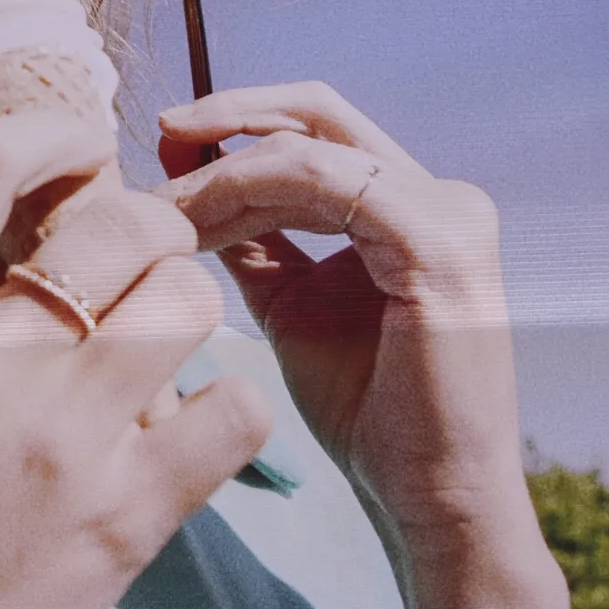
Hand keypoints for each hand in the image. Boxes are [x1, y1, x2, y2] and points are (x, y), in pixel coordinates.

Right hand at [0, 111, 271, 608]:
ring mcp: (64, 433)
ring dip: (186, 298)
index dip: (45, 134)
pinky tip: (200, 415)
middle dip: (144, 220)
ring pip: (187, 299)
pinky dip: (229, 402)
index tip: (75, 145)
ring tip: (169, 324)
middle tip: (142, 246)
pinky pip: (232, 411)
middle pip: (115, 223)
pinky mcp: (126, 509)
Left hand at [155, 83, 566, 608]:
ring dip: (223, 170)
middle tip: (159, 138)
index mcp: (412, 205)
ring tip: (164, 205)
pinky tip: (202, 224)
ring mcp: (449, 214)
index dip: (236, 122)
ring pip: (307, 151)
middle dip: (226, 118)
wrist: (424, 494)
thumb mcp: (291, 302)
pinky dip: (252, 191)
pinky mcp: (439, 242)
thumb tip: (190, 185)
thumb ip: (257, 239)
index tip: (164, 142)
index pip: (317, 127)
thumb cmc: (364, 409)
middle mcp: (441, 196)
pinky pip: (325, 185)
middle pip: (316, 113)